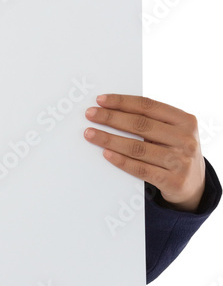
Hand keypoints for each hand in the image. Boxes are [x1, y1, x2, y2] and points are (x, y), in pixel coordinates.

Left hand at [83, 94, 205, 211]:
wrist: (195, 185)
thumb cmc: (176, 152)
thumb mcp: (174, 132)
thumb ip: (153, 121)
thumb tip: (113, 110)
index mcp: (186, 121)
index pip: (149, 106)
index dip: (122, 102)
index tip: (101, 100)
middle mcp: (185, 139)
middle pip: (140, 125)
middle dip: (111, 118)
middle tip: (90, 115)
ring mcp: (180, 162)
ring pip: (137, 147)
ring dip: (109, 139)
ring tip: (91, 134)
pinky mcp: (173, 181)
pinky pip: (140, 169)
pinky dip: (120, 160)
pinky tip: (106, 153)